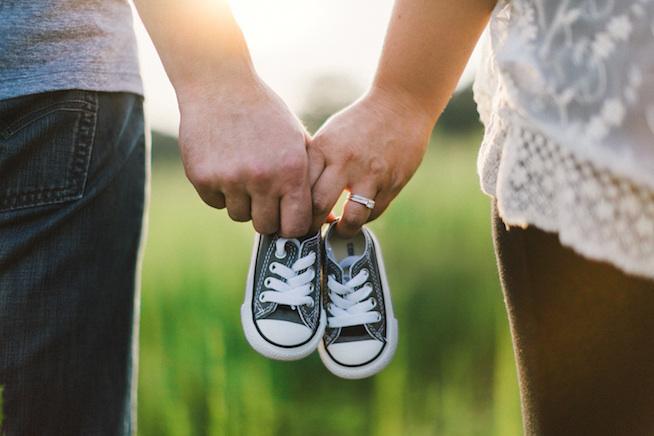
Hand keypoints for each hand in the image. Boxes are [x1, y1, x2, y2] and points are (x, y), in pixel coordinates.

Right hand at [178, 76, 311, 236]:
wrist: (220, 85)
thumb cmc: (266, 114)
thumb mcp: (297, 140)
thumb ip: (312, 179)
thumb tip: (327, 220)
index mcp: (291, 170)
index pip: (295, 226)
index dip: (291, 226)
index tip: (287, 218)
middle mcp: (262, 178)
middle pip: (265, 226)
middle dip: (266, 215)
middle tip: (263, 195)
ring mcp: (230, 179)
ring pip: (239, 215)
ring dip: (242, 201)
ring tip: (243, 172)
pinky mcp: (202, 177)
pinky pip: (215, 202)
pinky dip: (220, 191)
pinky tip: (224, 164)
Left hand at [308, 87, 433, 236]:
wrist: (401, 106)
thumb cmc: (359, 122)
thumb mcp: (330, 136)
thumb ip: (316, 163)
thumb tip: (297, 197)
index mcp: (324, 148)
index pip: (300, 188)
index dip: (294, 209)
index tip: (294, 217)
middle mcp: (345, 162)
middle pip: (319, 206)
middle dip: (312, 226)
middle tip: (311, 232)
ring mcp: (371, 174)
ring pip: (351, 218)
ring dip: (342, 230)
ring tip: (338, 230)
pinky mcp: (392, 183)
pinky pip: (374, 212)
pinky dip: (363, 218)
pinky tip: (358, 214)